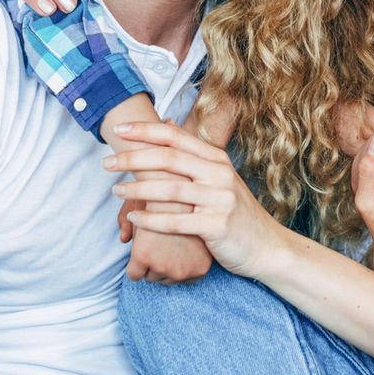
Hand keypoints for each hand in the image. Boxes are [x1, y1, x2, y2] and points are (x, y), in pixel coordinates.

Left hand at [108, 122, 286, 277]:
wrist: (267, 246)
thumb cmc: (235, 213)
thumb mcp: (219, 179)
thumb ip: (194, 158)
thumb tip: (164, 128)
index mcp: (217, 159)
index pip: (176, 137)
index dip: (145, 130)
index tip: (119, 130)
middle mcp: (220, 173)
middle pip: (169, 159)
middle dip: (133, 158)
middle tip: (106, 163)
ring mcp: (220, 199)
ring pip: (170, 189)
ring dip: (138, 189)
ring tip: (116, 190)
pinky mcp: (218, 225)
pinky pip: (177, 221)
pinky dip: (152, 220)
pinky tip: (133, 219)